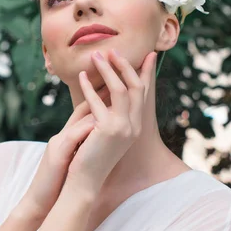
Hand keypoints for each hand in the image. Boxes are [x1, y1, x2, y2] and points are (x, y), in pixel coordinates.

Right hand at [20, 84, 110, 220]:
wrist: (41, 200)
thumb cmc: (58, 181)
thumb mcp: (72, 160)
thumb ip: (83, 146)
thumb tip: (99, 137)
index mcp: (68, 137)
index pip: (86, 113)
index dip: (103, 99)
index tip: (121, 87)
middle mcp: (63, 135)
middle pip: (83, 108)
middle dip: (102, 93)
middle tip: (122, 81)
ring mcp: (59, 143)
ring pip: (78, 118)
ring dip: (96, 104)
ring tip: (114, 92)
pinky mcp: (57, 154)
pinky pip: (73, 136)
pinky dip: (87, 128)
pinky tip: (100, 122)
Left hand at [65, 48, 157, 194]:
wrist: (86, 180)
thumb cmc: (92, 155)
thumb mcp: (106, 132)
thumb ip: (110, 114)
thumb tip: (108, 95)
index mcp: (136, 125)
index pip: (143, 93)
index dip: (146, 72)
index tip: (149, 54)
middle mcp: (134, 126)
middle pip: (135, 87)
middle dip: (125, 65)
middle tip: (113, 50)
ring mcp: (123, 128)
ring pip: (120, 90)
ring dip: (108, 70)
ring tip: (96, 56)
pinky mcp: (108, 130)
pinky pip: (98, 102)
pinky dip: (89, 88)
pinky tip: (81, 77)